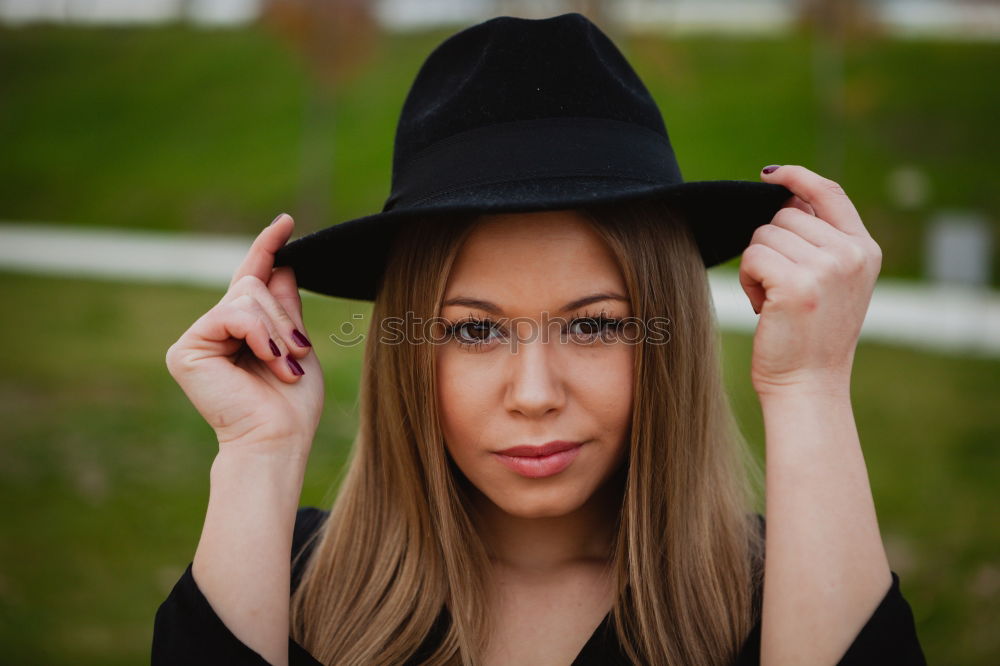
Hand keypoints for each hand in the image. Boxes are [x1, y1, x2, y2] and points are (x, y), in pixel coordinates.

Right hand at [165, 214, 324, 455]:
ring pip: (246, 296)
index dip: (267, 248)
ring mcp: (198, 338)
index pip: (251, 278)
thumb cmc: (291, 404)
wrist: (278, 439)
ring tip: (286, 364)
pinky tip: (269, 360)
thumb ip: (284, 307)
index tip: (287, 221)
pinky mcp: (185, 349)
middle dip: (285, 316)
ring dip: (278, 330)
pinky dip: (260, 334)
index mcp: (242, 330)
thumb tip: (282, 265)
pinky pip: (233, 314)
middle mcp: (215, 330)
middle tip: (299, 351)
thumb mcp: (295, 344)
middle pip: (253, 284)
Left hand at [739, 165, 882, 395]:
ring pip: (764, 235)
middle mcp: (851, 254)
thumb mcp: (834, 283)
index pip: (830, 193)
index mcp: (865, 250)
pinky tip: (763, 308)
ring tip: (774, 300)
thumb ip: (822, 241)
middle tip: (780, 287)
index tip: (769, 174)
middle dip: (770, 247)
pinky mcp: (796, 284)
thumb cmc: (811, 337)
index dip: (797, 176)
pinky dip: (747, 280)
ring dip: (757, 265)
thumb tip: (787, 197)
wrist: (809, 386)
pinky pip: (752, 256)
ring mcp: (826, 268)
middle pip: (784, 215)